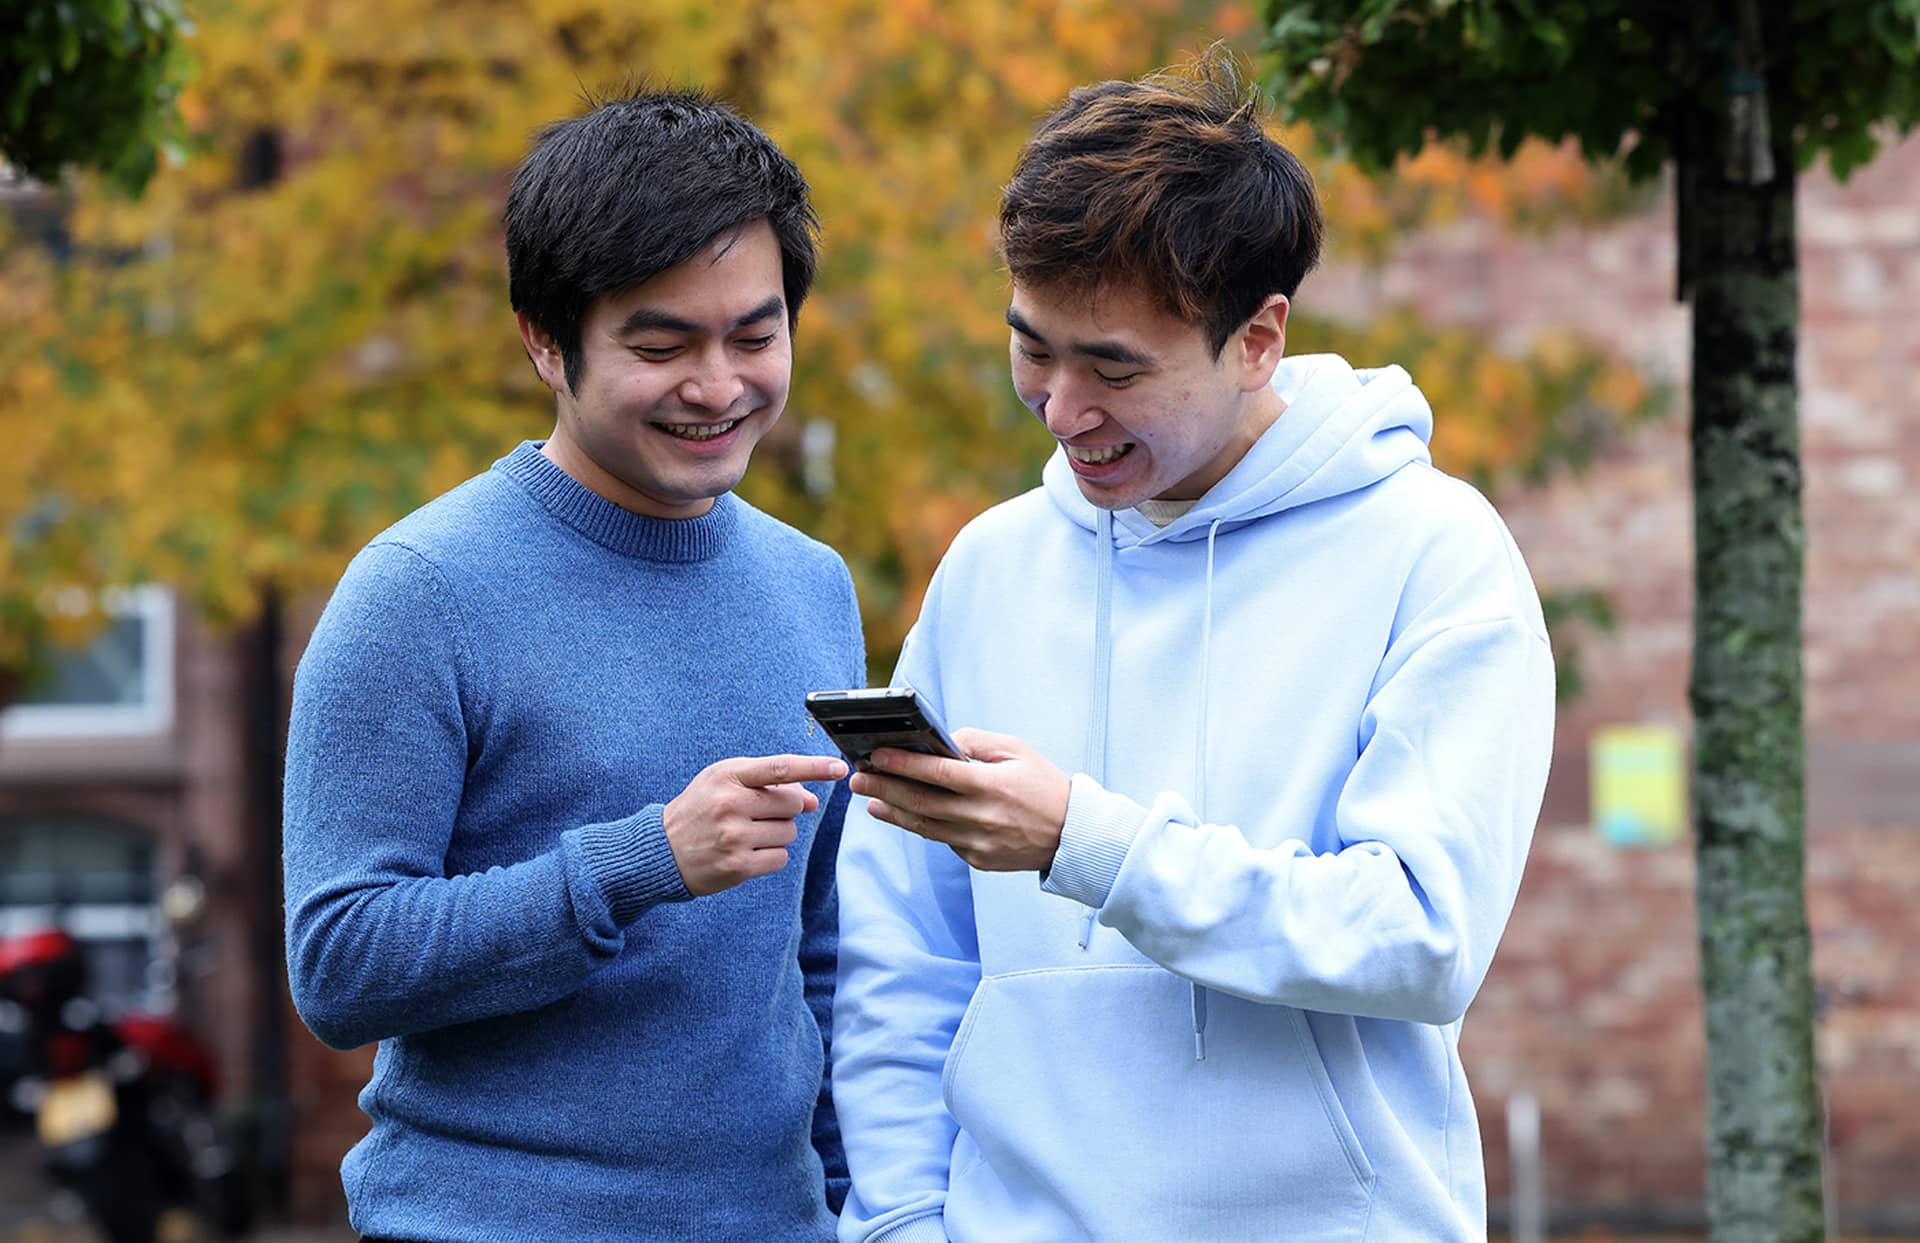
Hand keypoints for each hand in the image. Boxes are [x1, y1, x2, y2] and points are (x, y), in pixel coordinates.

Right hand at [665, 754, 847, 895]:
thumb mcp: (724, 783)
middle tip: (759, 814)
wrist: (662, 850)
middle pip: (792, 804)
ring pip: (788, 833)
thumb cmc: (700, 809)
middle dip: (786, 809)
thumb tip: (813, 801)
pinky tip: (747, 852)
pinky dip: (771, 855)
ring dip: (776, 834)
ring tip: (746, 833)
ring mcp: (734, 837)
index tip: (838, 767)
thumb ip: (769, 785)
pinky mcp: (738, 866)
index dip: (813, 767)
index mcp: (727, 776)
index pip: (780, 768)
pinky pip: (780, 858)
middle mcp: (730, 804)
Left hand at [849, 728, 1068, 872]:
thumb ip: (977, 741)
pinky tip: (904, 815)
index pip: (937, 773)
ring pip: (925, 827)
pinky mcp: (979, 861)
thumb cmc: (1044, 785)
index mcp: (992, 785)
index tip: (875, 754)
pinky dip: (923, 826)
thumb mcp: (1017, 750)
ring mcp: (979, 843)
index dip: (903, 764)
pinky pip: (944, 840)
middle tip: (857, 777)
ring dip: (893, 812)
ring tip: (870, 798)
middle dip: (884, 788)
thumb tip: (941, 741)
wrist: (1072, 834)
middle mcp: (982, 817)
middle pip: (921, 803)